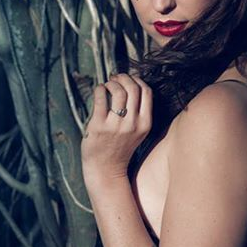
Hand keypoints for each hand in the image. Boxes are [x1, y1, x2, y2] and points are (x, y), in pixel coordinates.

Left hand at [81, 73, 152, 187]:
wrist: (106, 169)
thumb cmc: (121, 146)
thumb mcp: (138, 131)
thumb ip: (139, 112)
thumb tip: (132, 84)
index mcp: (145, 123)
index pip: (147, 92)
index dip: (137, 80)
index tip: (129, 79)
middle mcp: (133, 124)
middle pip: (133, 88)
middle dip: (124, 77)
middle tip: (116, 77)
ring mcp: (116, 125)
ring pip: (119, 91)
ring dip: (112, 83)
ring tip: (107, 85)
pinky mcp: (99, 126)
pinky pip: (101, 98)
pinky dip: (100, 89)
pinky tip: (99, 90)